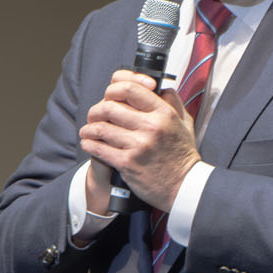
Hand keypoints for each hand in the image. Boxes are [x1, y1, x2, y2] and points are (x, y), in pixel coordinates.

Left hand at [80, 69, 200, 209]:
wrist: (184, 186)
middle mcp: (151, 126)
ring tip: (88, 131)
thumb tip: (157, 86)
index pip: (129, 88)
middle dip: (96, 110)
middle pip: (109, 106)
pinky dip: (89, 144)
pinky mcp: (128, 163)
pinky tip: (89, 143)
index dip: (113, 88)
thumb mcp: (184, 122)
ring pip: (100, 127)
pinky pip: (99, 148)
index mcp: (163, 113)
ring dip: (89, 128)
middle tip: (94, 115)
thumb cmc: (182, 155)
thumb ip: (172, 101)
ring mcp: (138, 145)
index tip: (109, 95)